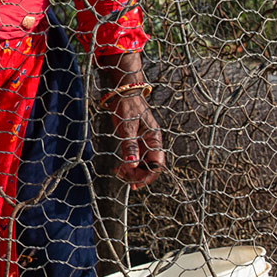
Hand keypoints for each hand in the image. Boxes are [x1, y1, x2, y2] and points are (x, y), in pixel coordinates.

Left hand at [98, 53, 165, 188]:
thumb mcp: (127, 126)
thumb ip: (130, 145)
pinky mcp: (137, 142)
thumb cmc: (127, 106)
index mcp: (154, 138)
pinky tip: (120, 167)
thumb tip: (132, 164)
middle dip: (138, 175)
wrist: (123, 93)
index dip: (148, 176)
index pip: (157, 164)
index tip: (135, 183)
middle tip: (123, 178)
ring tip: (119, 173)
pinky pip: (136, 158)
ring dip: (133, 171)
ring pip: (142, 164)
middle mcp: (152, 142)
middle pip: (150, 167)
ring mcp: (144, 143)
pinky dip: (129, 164)